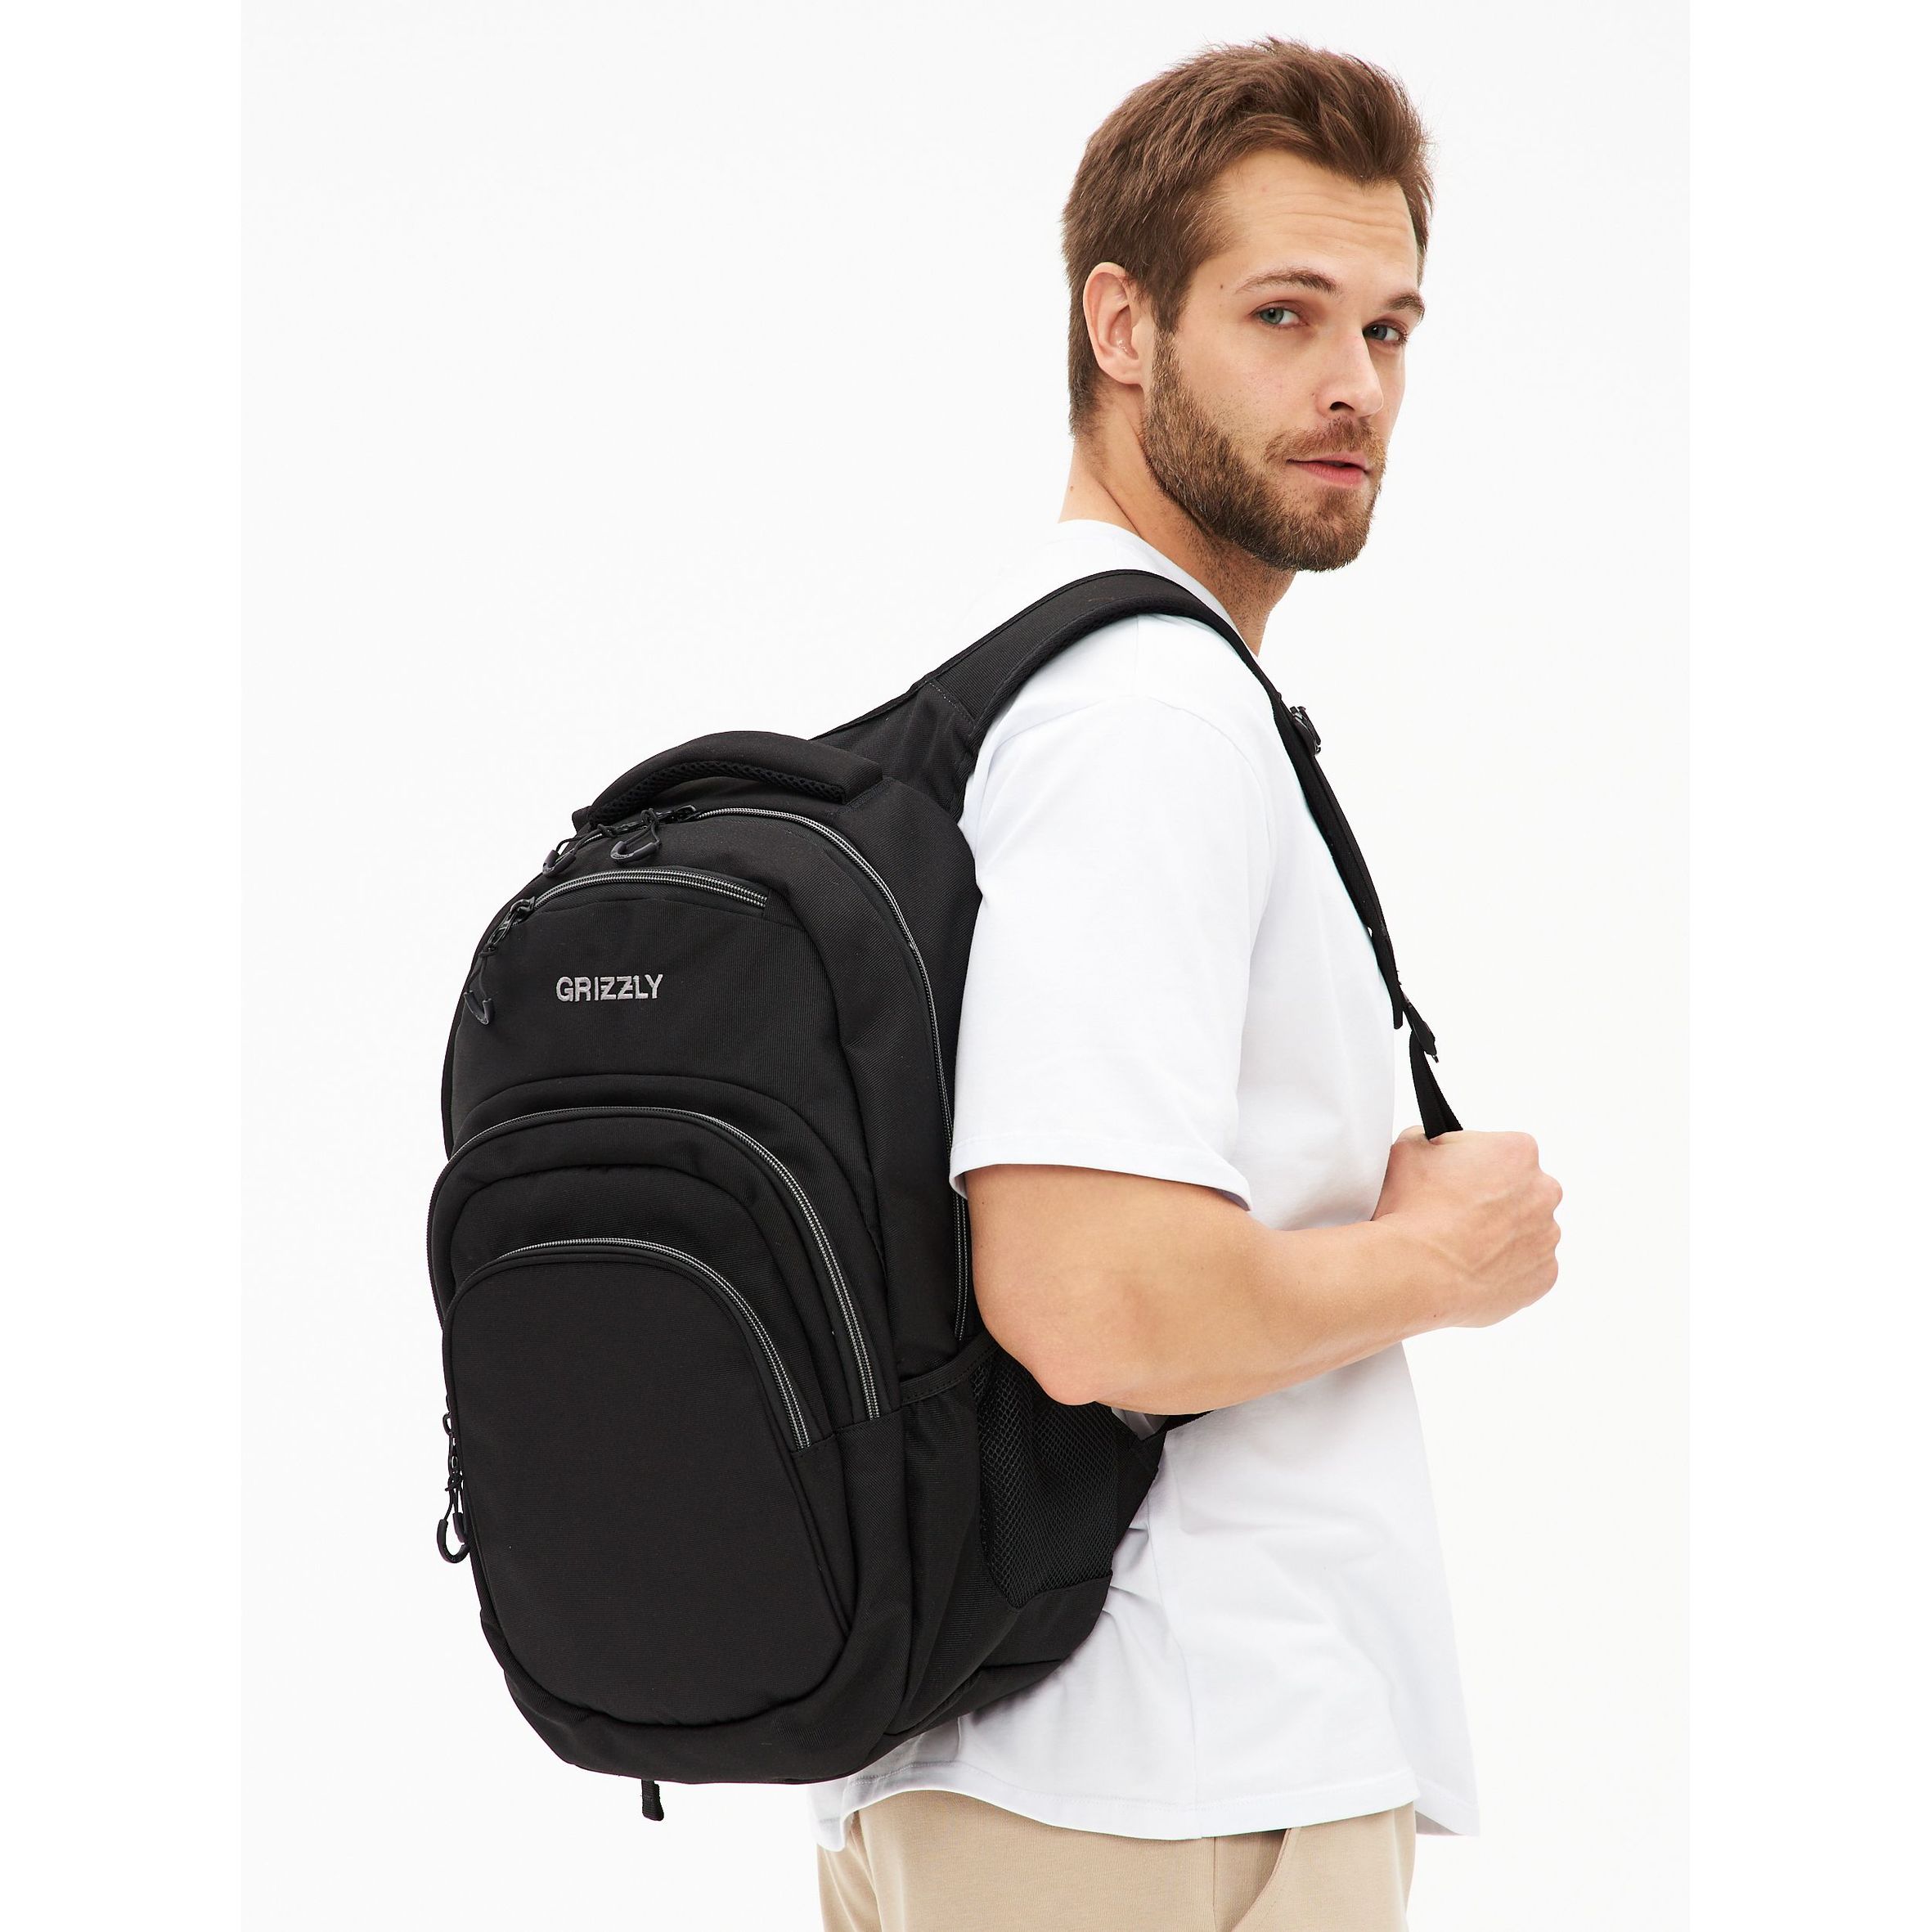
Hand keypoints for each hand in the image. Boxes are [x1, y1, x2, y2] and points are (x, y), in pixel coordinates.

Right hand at [1371, 1126, 1562, 1328]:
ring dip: (1501, 1234)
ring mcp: (1547, 1236)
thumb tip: (1432, 1146)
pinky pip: (1527, 1267)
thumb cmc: (1414, 1211)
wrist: (1416, 1270)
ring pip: (1526, 1230)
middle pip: (1522, 1190)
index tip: (1454, 1178)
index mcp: (1518, 1152)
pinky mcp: (1544, 1275)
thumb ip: (1430, 1140)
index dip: (1472, 1164)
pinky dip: (1505, 1267)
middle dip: (1494, 1199)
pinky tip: (1472, 1266)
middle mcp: (1543, 1192)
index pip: (1501, 1150)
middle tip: (1456, 1212)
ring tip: (1460, 1243)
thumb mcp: (1409, 1150)